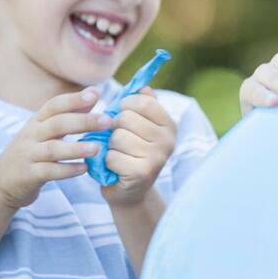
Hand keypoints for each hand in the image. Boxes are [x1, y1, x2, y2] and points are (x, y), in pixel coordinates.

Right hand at [0, 88, 110, 209]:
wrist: (1, 183)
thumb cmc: (31, 152)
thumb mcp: (44, 131)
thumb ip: (68, 114)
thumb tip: (94, 93)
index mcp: (36, 122)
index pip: (54, 105)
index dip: (74, 99)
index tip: (95, 95)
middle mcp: (30, 135)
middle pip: (58, 124)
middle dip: (83, 121)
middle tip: (107, 121)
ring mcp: (28, 155)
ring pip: (53, 149)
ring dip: (76, 148)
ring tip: (96, 148)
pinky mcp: (28, 175)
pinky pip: (49, 171)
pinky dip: (67, 170)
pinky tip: (84, 168)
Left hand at [100, 87, 175, 207]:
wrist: (131, 192)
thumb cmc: (132, 153)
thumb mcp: (141, 127)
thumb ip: (143, 105)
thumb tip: (144, 86)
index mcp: (169, 125)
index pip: (142, 102)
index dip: (125, 106)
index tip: (123, 115)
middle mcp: (167, 140)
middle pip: (126, 118)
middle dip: (115, 128)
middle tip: (121, 140)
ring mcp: (156, 158)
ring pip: (117, 137)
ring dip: (111, 146)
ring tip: (120, 154)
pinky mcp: (141, 173)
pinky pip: (112, 156)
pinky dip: (108, 162)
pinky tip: (117, 168)